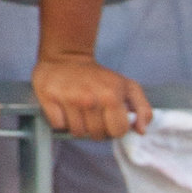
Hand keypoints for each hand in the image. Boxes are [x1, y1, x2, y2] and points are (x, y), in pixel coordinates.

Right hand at [33, 47, 148, 139]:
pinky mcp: (48, 98)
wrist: (66, 57)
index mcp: (111, 95)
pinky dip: (61, 120)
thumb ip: (143, 109)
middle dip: (96, 129)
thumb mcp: (128, 86)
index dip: (114, 128)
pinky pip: (58, 126)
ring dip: (78, 125)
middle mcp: (90, 98)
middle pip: (97, 135)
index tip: (109, 119)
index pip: (118, 131)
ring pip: (77, 132)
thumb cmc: (98, 76)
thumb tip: (141, 131)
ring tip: (78, 110)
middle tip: (92, 114)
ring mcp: (68, 98)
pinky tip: (64, 108)